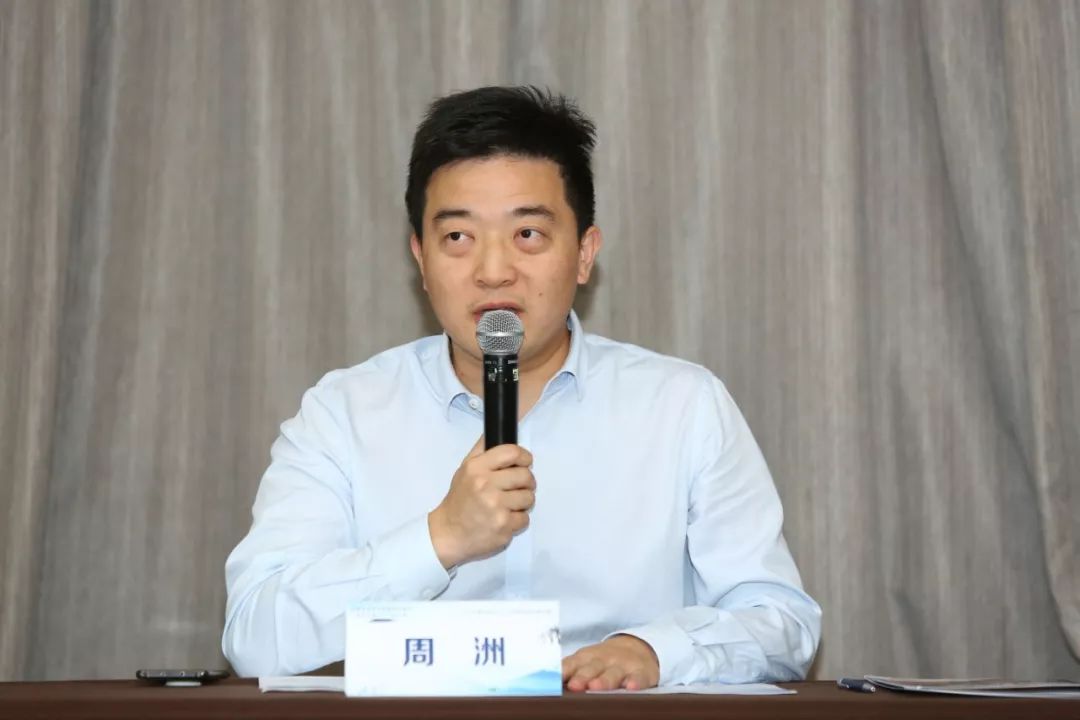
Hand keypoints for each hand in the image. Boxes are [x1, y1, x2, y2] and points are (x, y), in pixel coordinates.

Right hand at [428, 437, 534, 568]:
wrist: (448, 533)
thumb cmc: (459, 500)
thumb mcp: (464, 469)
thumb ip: (482, 450)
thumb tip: (499, 429)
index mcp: (477, 468)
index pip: (512, 452)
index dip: (524, 457)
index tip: (525, 462)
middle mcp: (486, 485)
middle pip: (525, 476)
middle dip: (526, 482)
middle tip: (517, 487)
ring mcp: (496, 507)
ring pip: (529, 498)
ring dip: (523, 502)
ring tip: (509, 505)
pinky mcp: (503, 526)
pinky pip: (525, 518)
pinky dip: (518, 520)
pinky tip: (504, 519)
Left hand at [562, 635, 659, 691]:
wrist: (636, 648)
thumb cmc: (603, 660)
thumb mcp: (585, 661)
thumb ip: (568, 670)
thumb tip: (543, 681)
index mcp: (587, 657)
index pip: (573, 663)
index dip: (564, 671)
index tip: (556, 678)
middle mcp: (605, 659)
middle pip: (592, 668)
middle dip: (583, 677)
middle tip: (574, 685)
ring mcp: (624, 665)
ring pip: (614, 674)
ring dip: (605, 680)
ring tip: (596, 686)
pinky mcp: (642, 673)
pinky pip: (639, 677)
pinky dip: (636, 682)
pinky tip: (631, 687)